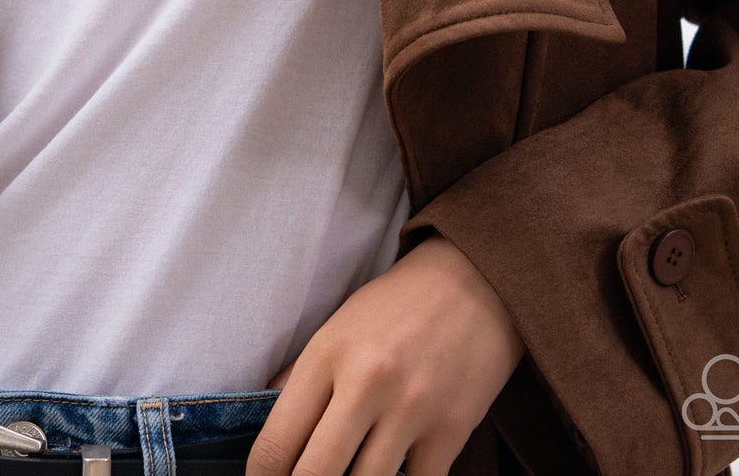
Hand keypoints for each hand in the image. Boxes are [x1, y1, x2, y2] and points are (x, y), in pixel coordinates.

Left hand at [247, 236, 524, 475]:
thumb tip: (265, 436)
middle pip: (316, 475)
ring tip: (348, 473)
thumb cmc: (395, 308)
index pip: (277, 443)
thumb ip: (299, 381)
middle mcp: (366, 383)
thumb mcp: (336, 329)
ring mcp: (411, 410)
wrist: (473, 282)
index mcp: (327, 354)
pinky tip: (391, 473)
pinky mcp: (451, 431)